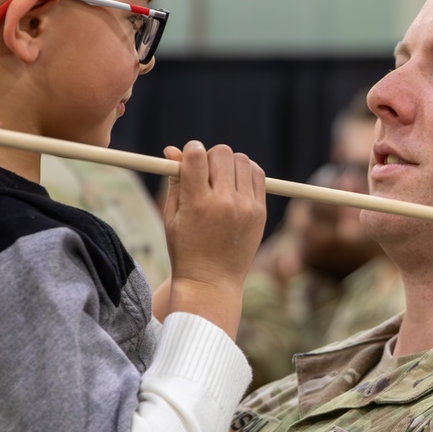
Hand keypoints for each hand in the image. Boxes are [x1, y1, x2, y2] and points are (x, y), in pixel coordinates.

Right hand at [163, 141, 266, 337]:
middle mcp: (224, 203)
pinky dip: (246, 173)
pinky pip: (258, 175)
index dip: (191, 150)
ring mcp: (246, 207)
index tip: (190, 157)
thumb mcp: (172, 216)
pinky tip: (235, 186)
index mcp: (197, 204)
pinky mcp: (260, 212)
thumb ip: (175, 181)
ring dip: (229, 163)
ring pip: (242, 160)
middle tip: (205, 173)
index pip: (197, 155)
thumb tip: (172, 149)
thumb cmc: (185, 248)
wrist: (211, 282)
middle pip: (222, 153)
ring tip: (220, 182)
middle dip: (210, 156)